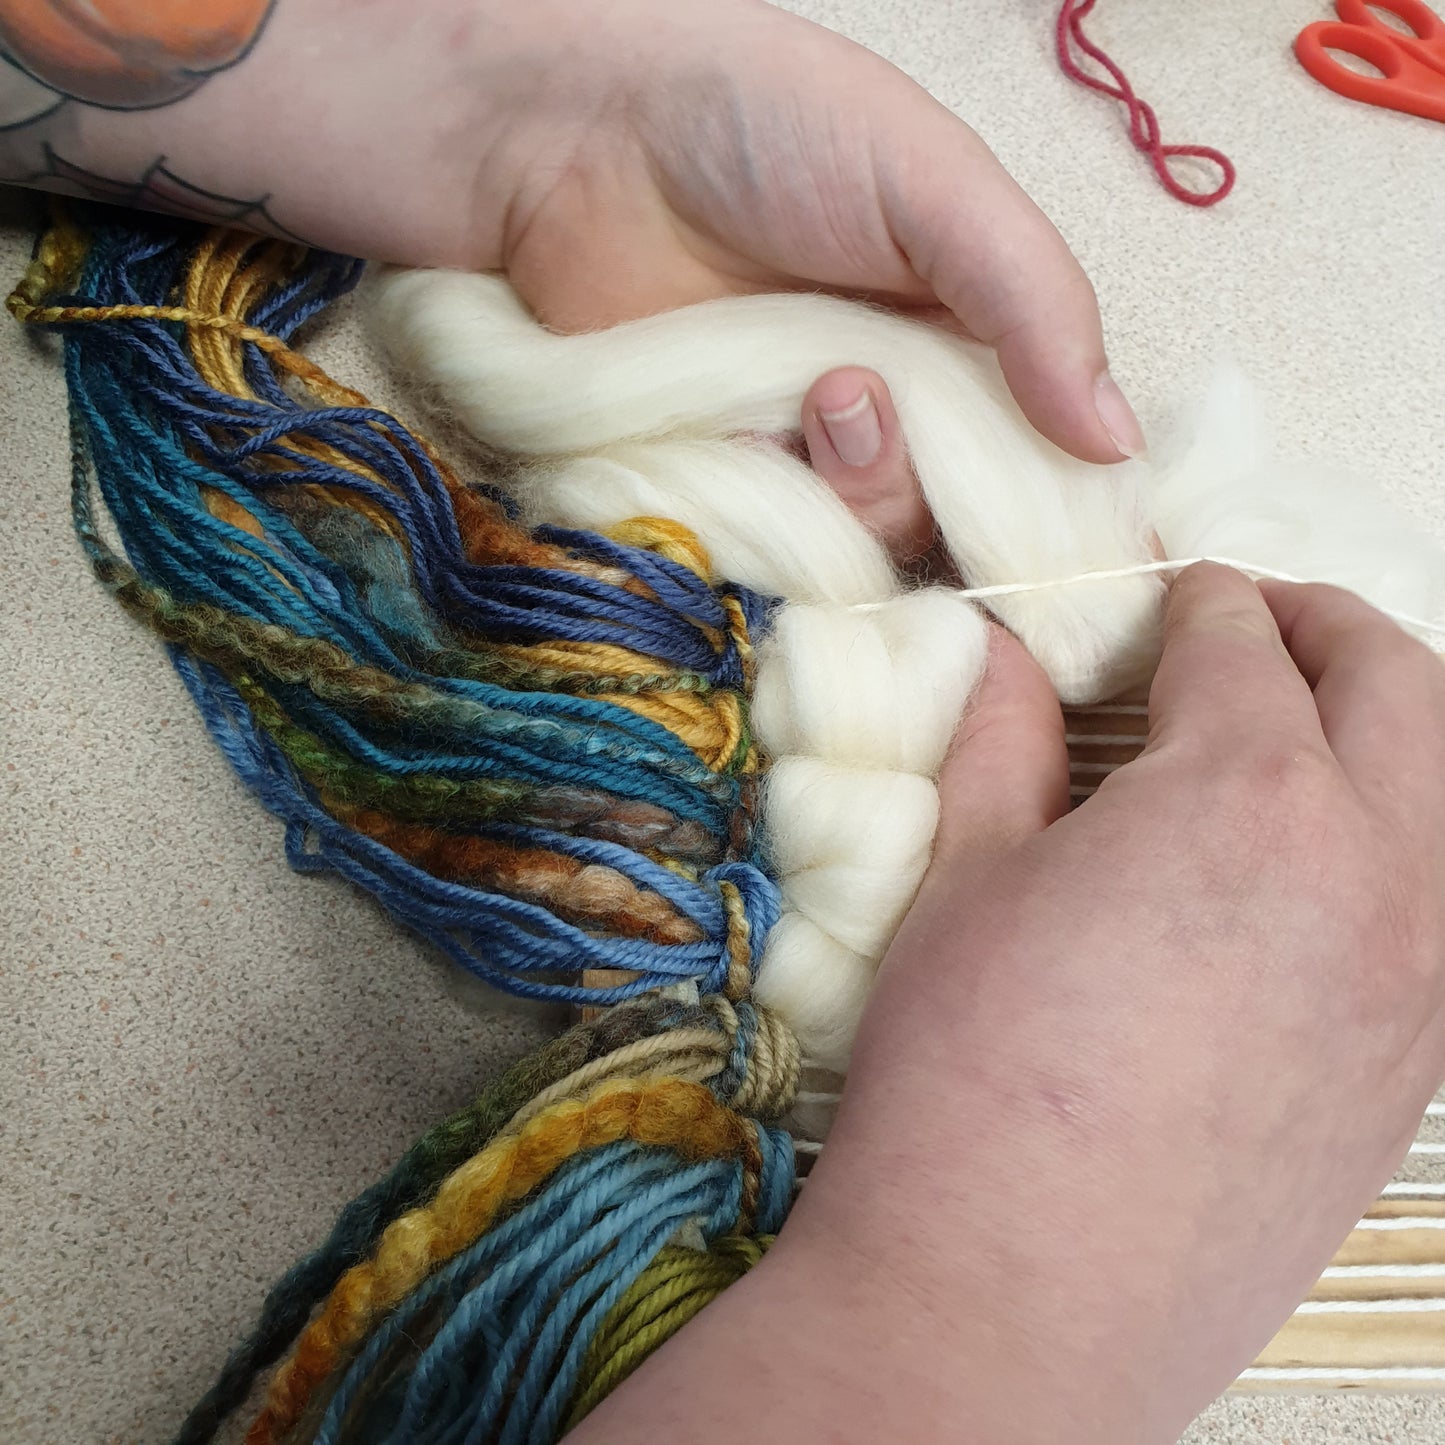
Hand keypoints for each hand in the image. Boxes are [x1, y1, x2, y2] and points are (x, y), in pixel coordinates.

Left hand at [7, 0, 1141, 471]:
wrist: (570, 144)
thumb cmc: (758, 128)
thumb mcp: (931, 185)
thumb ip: (1033, 300)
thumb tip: (1118, 442)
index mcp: (967, 343)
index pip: (1046, 458)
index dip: (1065, 504)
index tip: (1082, 540)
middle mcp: (896, 419)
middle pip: (964, 527)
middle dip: (941, 487)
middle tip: (867, 396)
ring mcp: (803, 467)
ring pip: (874, 554)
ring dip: (861, 490)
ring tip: (817, 391)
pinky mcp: (721, 500)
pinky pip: (776, 563)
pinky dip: (780, 528)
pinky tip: (754, 445)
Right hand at [783, 563, 1444, 1442]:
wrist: (1014, 1294)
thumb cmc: (970, 1077)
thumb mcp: (965, 879)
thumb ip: (1005, 743)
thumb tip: (1012, 663)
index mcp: (1246, 797)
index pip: (1240, 645)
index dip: (1196, 601)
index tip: (1171, 594)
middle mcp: (1372, 871)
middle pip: (1396, 683)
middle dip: (1324, 626)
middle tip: (1255, 622)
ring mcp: (1420, 978)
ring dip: (1389, 724)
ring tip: (1305, 727)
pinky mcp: (1418, 1068)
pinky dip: (1405, 841)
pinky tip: (1323, 866)